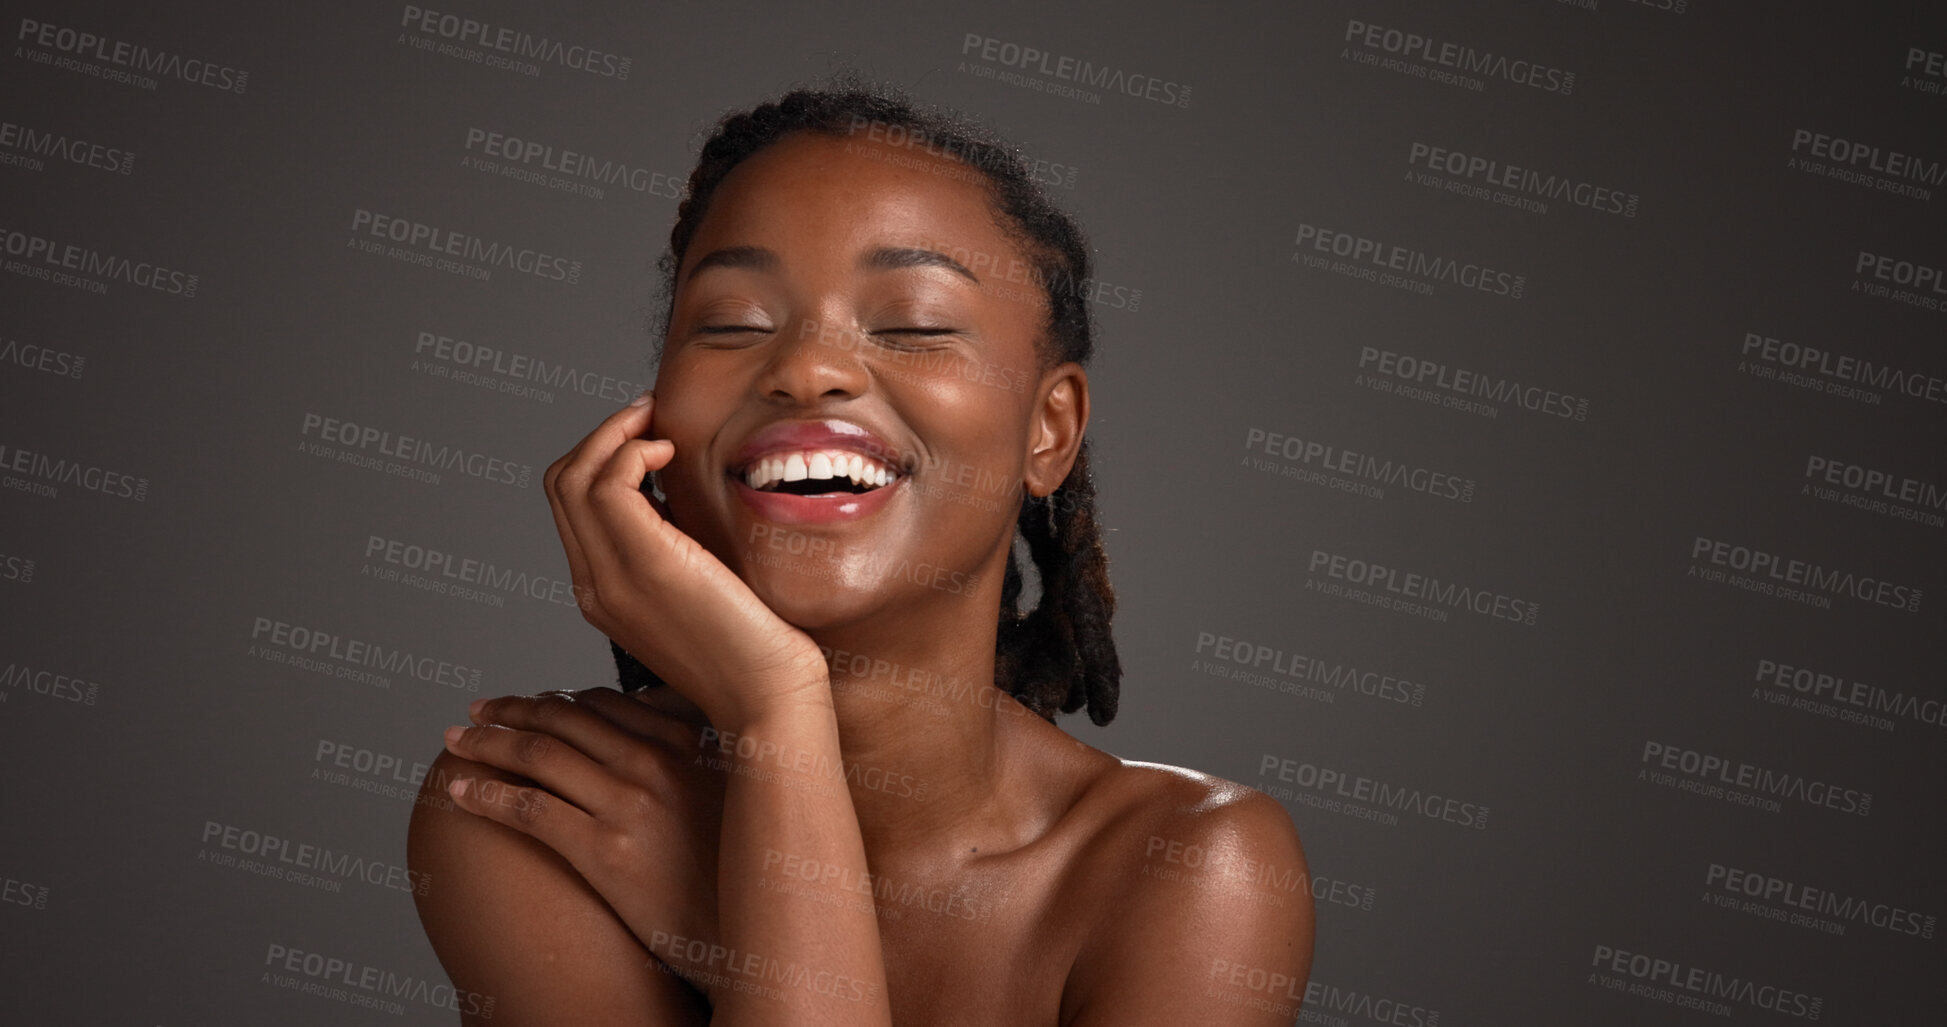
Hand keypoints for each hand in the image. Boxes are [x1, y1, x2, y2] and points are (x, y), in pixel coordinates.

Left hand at [440, 688, 726, 979]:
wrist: (750, 931)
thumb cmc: (740, 871)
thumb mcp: (735, 793)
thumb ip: (694, 757)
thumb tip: (660, 735)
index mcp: (688, 741)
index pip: (604, 702)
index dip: (557, 699)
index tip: (531, 703)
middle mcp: (657, 761)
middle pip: (564, 718)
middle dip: (512, 711)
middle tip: (478, 710)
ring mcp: (629, 803)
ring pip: (538, 754)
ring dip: (487, 743)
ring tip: (458, 742)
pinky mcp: (604, 850)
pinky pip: (529, 809)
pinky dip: (485, 794)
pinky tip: (459, 792)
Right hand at [546, 391, 830, 727]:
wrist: (769, 698)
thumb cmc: (754, 648)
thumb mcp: (700, 587)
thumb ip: (677, 546)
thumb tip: (678, 493)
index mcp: (605, 592)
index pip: (570, 505)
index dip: (601, 456)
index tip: (646, 434)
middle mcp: (595, 586)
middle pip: (560, 483)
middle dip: (601, 434)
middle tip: (648, 414)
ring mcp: (613, 577)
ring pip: (572, 477)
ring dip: (614, 433)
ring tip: (657, 425)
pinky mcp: (647, 565)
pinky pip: (607, 485)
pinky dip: (632, 451)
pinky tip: (671, 454)